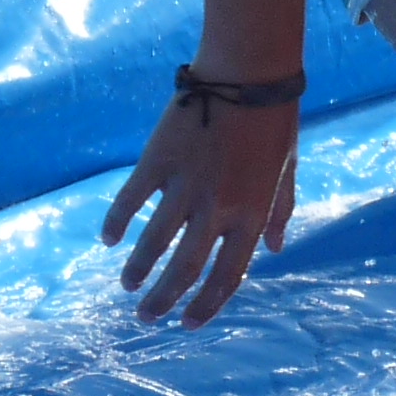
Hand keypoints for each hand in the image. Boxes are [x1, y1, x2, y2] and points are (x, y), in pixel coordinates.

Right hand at [102, 96, 298, 325]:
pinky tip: (107, 238)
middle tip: (146, 316)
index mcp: (252, 214)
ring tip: (127, 285)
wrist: (248, 72)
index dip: (206, 305)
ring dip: (138, 270)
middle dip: (163, 300)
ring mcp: (186, 186)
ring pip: (154, 242)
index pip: (227, 276)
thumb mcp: (288, 170)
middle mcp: (218, 208)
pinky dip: (117, 222)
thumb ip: (280, 212)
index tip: (188, 324)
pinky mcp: (158, 161)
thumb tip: (274, 250)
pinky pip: (131, 200)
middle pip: (185, 269)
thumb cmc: (275, 119)